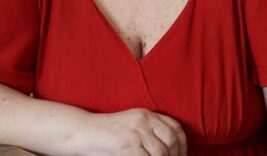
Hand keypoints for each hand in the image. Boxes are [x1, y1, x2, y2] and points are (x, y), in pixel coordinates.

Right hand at [73, 108, 187, 155]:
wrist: (83, 132)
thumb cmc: (106, 134)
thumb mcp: (131, 126)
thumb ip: (148, 132)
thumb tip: (168, 149)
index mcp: (145, 114)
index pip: (174, 127)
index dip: (182, 144)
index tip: (181, 155)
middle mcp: (143, 120)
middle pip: (172, 140)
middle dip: (175, 155)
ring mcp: (136, 132)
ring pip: (162, 152)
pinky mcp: (128, 144)